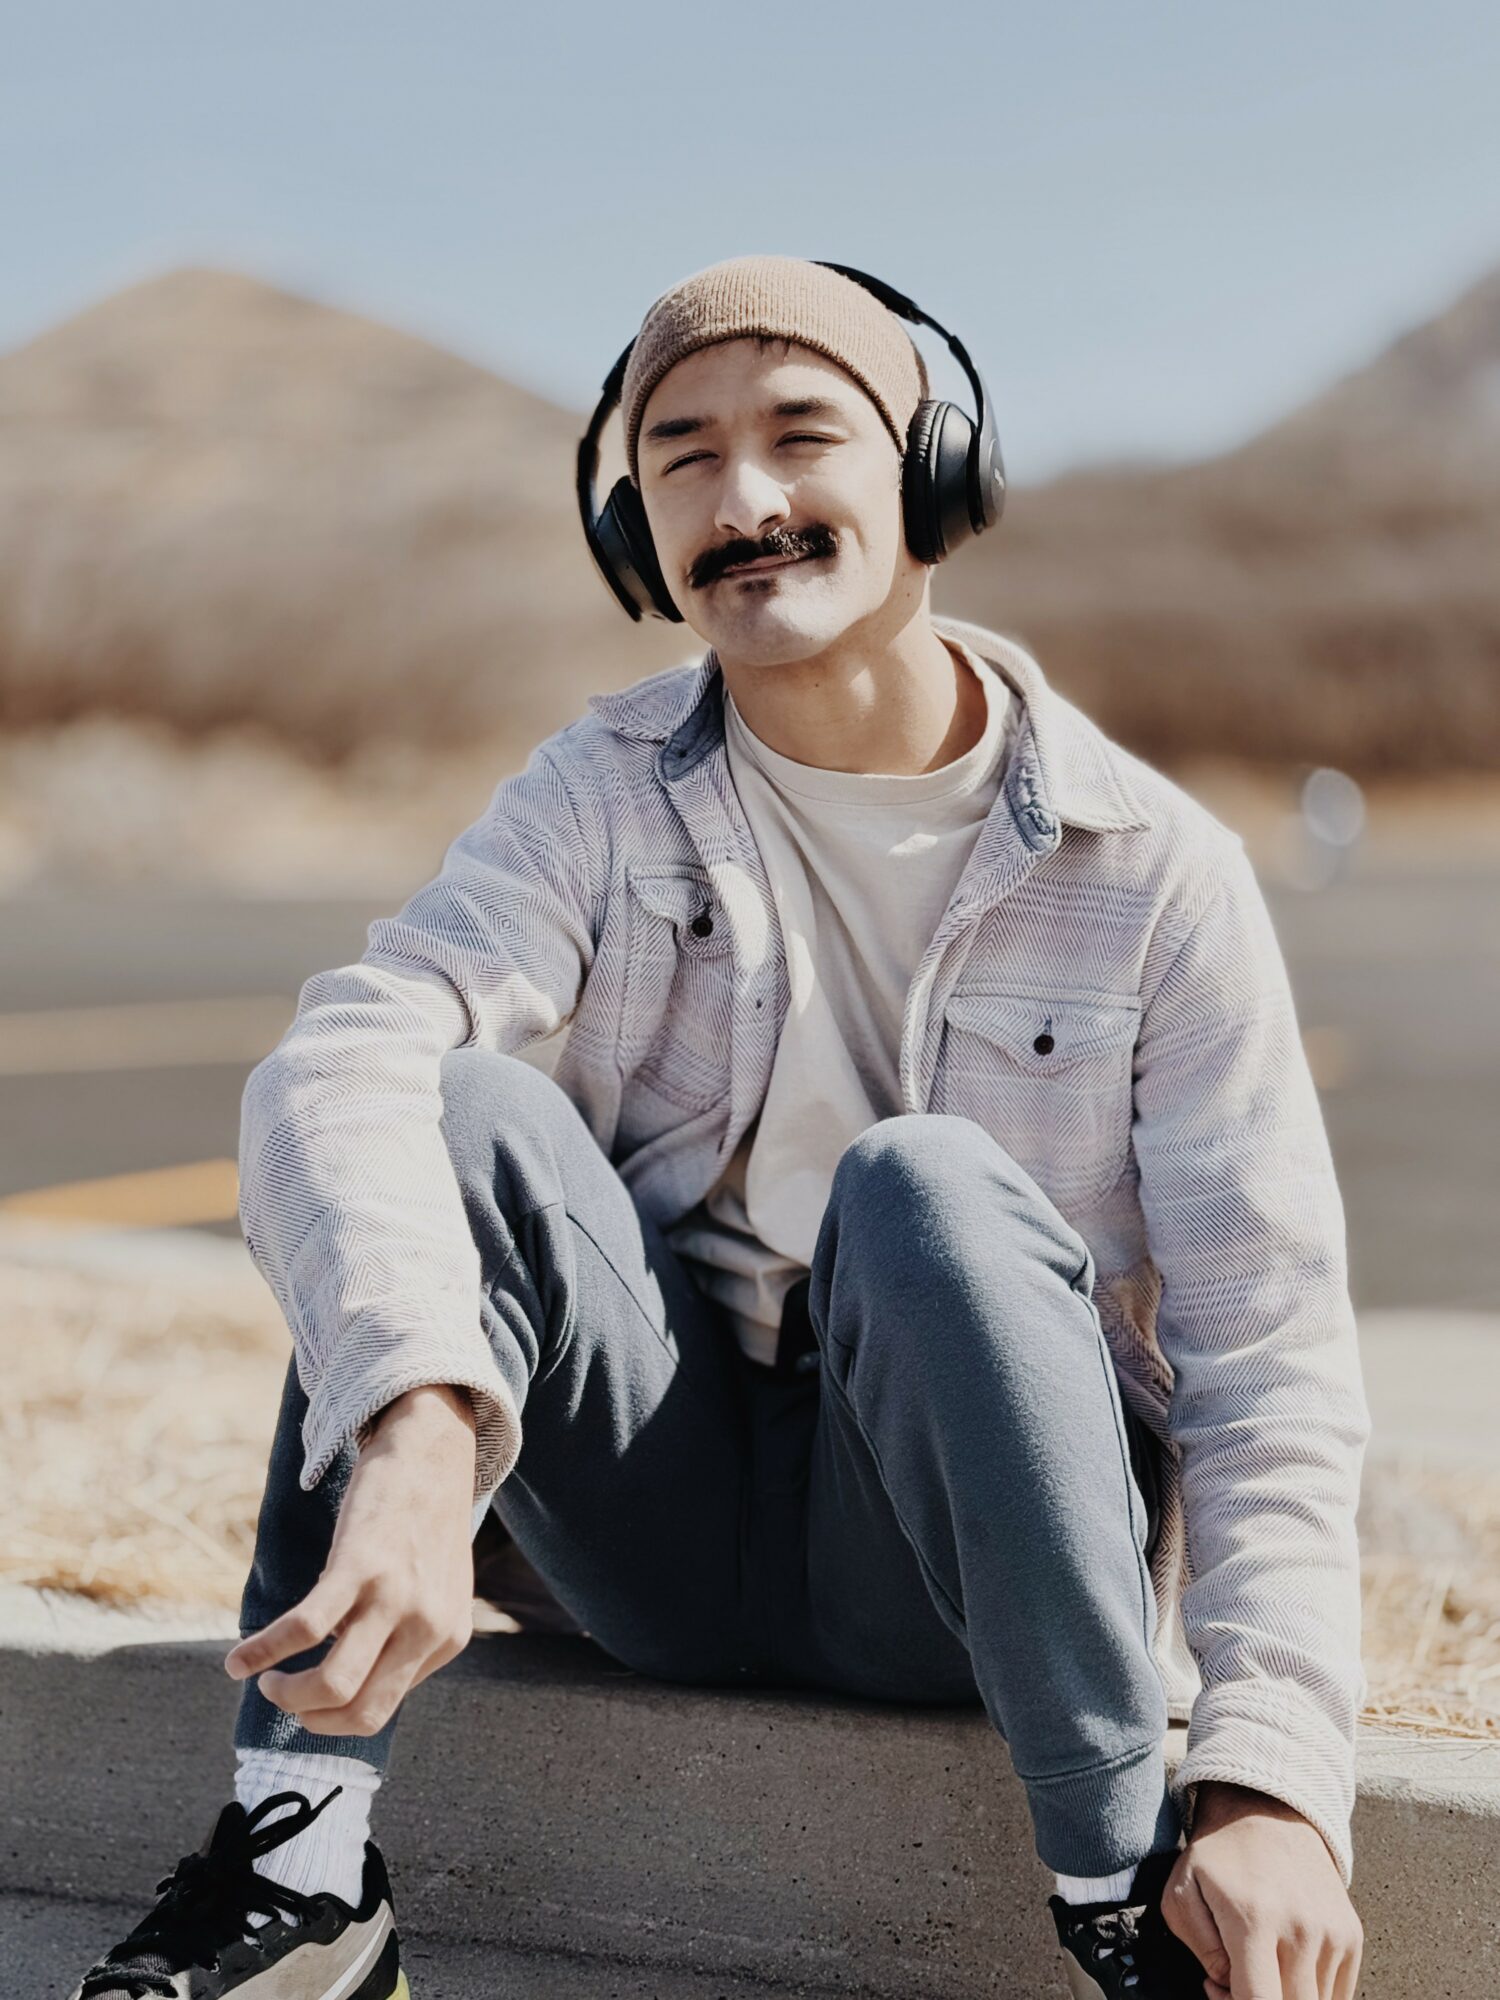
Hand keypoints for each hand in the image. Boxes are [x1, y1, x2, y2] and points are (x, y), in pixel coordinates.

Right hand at [223, 1383, 478, 1735]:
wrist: (433, 1449)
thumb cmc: (424, 1522)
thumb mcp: (435, 1589)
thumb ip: (406, 1635)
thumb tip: (348, 1679)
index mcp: (447, 1637)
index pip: (383, 1707)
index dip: (337, 1712)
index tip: (311, 1694)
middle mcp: (428, 1625)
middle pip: (361, 1714)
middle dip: (311, 1719)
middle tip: (283, 1695)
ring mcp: (396, 1596)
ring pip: (333, 1686)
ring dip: (286, 1695)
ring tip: (264, 1679)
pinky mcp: (360, 1564)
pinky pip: (302, 1629)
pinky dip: (260, 1651)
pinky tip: (236, 1661)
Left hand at [1162, 1782, 1362, 1998]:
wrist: (1267, 1810)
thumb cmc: (1218, 1855)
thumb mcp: (1182, 1891)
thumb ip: (1199, 1950)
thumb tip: (1228, 1988)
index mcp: (1254, 1920)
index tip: (1223, 1994)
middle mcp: (1301, 1930)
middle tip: (1233, 1981)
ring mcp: (1332, 1934)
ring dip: (1284, 1998)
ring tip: (1256, 1967)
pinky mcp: (1352, 1936)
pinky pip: (1337, 1993)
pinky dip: (1309, 1992)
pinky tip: (1282, 1965)